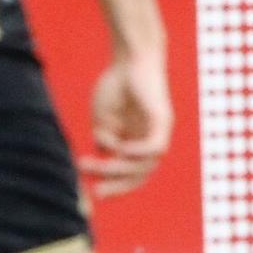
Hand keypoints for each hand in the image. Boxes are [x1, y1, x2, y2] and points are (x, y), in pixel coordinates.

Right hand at [81, 50, 170, 195]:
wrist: (130, 59)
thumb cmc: (116, 85)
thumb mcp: (103, 119)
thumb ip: (104, 139)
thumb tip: (105, 155)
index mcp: (136, 141)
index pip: (131, 173)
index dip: (115, 185)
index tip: (95, 193)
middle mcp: (150, 140)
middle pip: (139, 174)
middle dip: (117, 184)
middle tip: (96, 192)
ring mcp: (158, 132)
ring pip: (144, 164)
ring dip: (117, 169)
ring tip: (89, 165)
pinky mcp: (162, 121)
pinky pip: (154, 147)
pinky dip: (138, 153)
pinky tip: (121, 151)